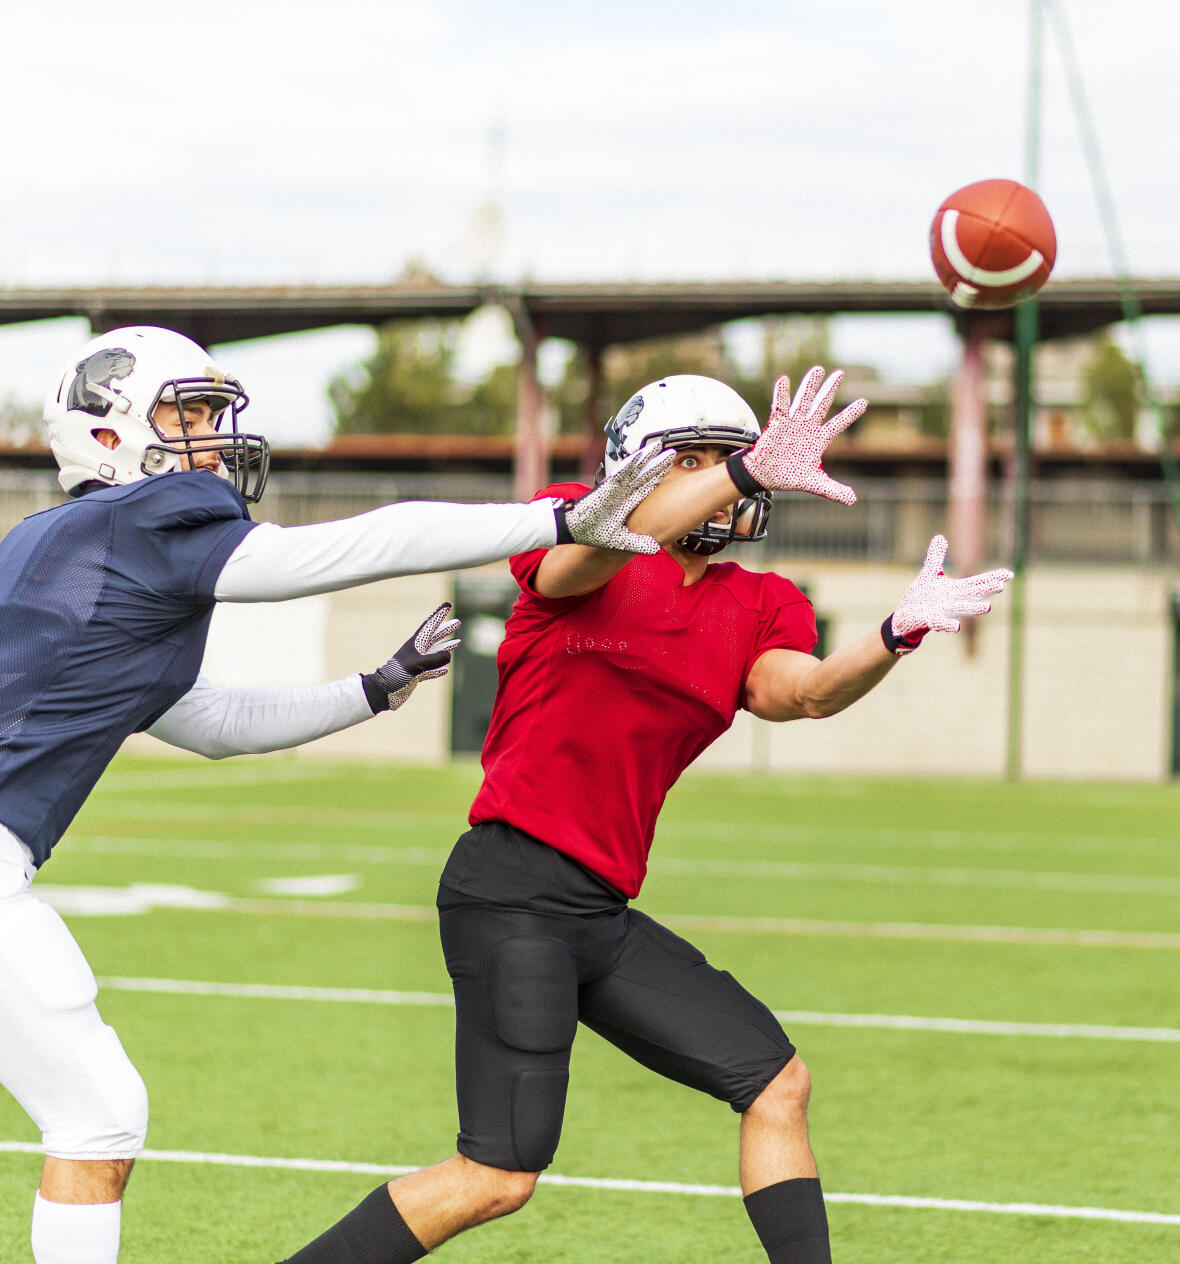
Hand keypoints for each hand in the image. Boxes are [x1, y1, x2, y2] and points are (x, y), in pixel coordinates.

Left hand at [362, 602, 461, 712]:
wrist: (383, 691)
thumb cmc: (396, 675)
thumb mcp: (416, 665)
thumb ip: (433, 660)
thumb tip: (449, 655)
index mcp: (415, 644)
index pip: (430, 626)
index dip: (439, 615)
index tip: (448, 604)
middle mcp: (416, 652)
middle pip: (433, 637)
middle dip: (445, 630)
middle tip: (457, 622)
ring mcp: (416, 664)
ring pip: (434, 653)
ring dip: (445, 647)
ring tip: (457, 642)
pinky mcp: (415, 676)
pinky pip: (430, 670)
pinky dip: (438, 669)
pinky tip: (445, 670)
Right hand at [554, 444, 673, 551]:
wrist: (575, 531)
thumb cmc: (593, 533)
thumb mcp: (620, 540)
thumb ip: (638, 543)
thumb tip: (655, 547)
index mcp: (625, 503)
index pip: (646, 487)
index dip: (657, 477)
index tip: (669, 469)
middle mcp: (622, 492)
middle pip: (643, 474)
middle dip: (657, 464)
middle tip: (671, 453)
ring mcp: (614, 488)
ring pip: (634, 469)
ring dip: (646, 458)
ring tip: (658, 446)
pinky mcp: (606, 487)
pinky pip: (620, 473)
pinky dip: (630, 464)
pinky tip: (640, 455)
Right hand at [734, 366, 865, 504]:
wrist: (765, 476)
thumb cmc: (788, 476)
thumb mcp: (814, 483)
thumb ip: (834, 490)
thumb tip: (853, 501)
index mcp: (819, 439)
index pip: (838, 424)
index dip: (850, 414)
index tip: (864, 402)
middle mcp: (807, 427)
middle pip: (822, 404)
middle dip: (830, 389)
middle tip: (840, 373)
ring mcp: (793, 423)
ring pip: (803, 400)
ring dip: (810, 385)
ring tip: (818, 369)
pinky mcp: (777, 423)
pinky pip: (780, 406)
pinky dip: (781, 393)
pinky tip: (784, 380)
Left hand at [884, 535, 1013, 654]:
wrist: (906, 617)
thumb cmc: (922, 596)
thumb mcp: (930, 573)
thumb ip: (936, 556)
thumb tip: (940, 537)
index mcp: (955, 590)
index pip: (977, 583)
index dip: (992, 578)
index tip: (1009, 574)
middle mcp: (952, 601)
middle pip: (972, 594)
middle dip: (986, 590)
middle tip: (1002, 586)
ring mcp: (942, 611)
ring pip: (960, 609)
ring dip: (973, 608)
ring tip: (988, 607)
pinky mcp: (929, 619)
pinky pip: (940, 622)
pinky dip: (947, 624)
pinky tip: (957, 626)